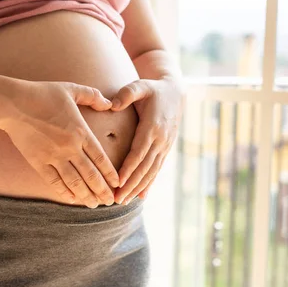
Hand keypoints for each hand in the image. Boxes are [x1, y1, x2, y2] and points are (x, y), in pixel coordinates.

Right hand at [2, 80, 119, 207]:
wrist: (12, 103)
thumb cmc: (42, 93)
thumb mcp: (71, 89)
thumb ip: (92, 96)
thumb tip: (109, 103)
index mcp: (81, 131)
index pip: (101, 158)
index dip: (110, 174)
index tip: (117, 184)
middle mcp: (69, 147)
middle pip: (91, 175)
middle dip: (102, 190)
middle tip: (110, 202)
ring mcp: (53, 157)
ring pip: (74, 182)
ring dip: (86, 195)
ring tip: (94, 204)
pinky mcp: (38, 162)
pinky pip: (54, 181)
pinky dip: (64, 192)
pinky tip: (71, 200)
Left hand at [110, 76, 184, 203]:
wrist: (175, 92)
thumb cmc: (153, 89)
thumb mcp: (140, 85)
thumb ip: (126, 93)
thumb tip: (112, 105)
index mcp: (152, 126)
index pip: (139, 152)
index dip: (129, 168)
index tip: (118, 181)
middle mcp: (161, 139)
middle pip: (144, 167)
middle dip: (131, 184)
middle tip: (116, 199)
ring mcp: (165, 146)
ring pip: (151, 172)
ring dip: (138, 188)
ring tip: (124, 201)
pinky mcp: (165, 149)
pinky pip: (157, 169)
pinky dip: (149, 183)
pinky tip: (141, 196)